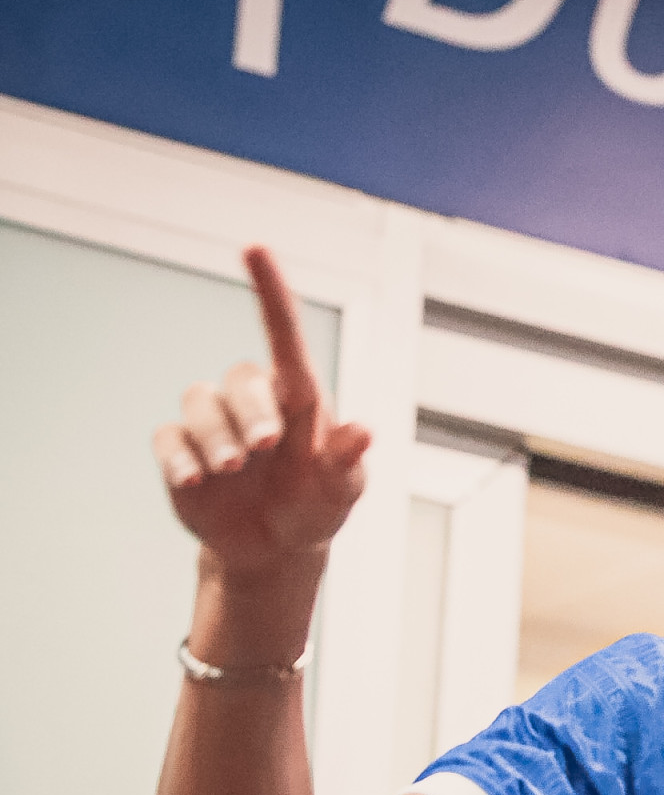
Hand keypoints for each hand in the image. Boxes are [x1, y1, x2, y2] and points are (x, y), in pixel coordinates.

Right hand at [151, 247, 370, 577]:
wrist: (274, 547)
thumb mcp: (341, 491)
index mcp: (299, 399)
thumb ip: (347, 463)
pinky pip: (169, 438)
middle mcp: (254, 401)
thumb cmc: (317, 506)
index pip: (285, 336)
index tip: (255, 248)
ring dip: (214, 436)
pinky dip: (179, 457)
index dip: (270, 291)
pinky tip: (194, 481)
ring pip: (199, 403)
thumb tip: (364, 431)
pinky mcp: (182, 451)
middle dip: (249, 410)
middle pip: (240, 379)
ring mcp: (215, 424)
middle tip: (261, 449)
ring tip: (230, 471)